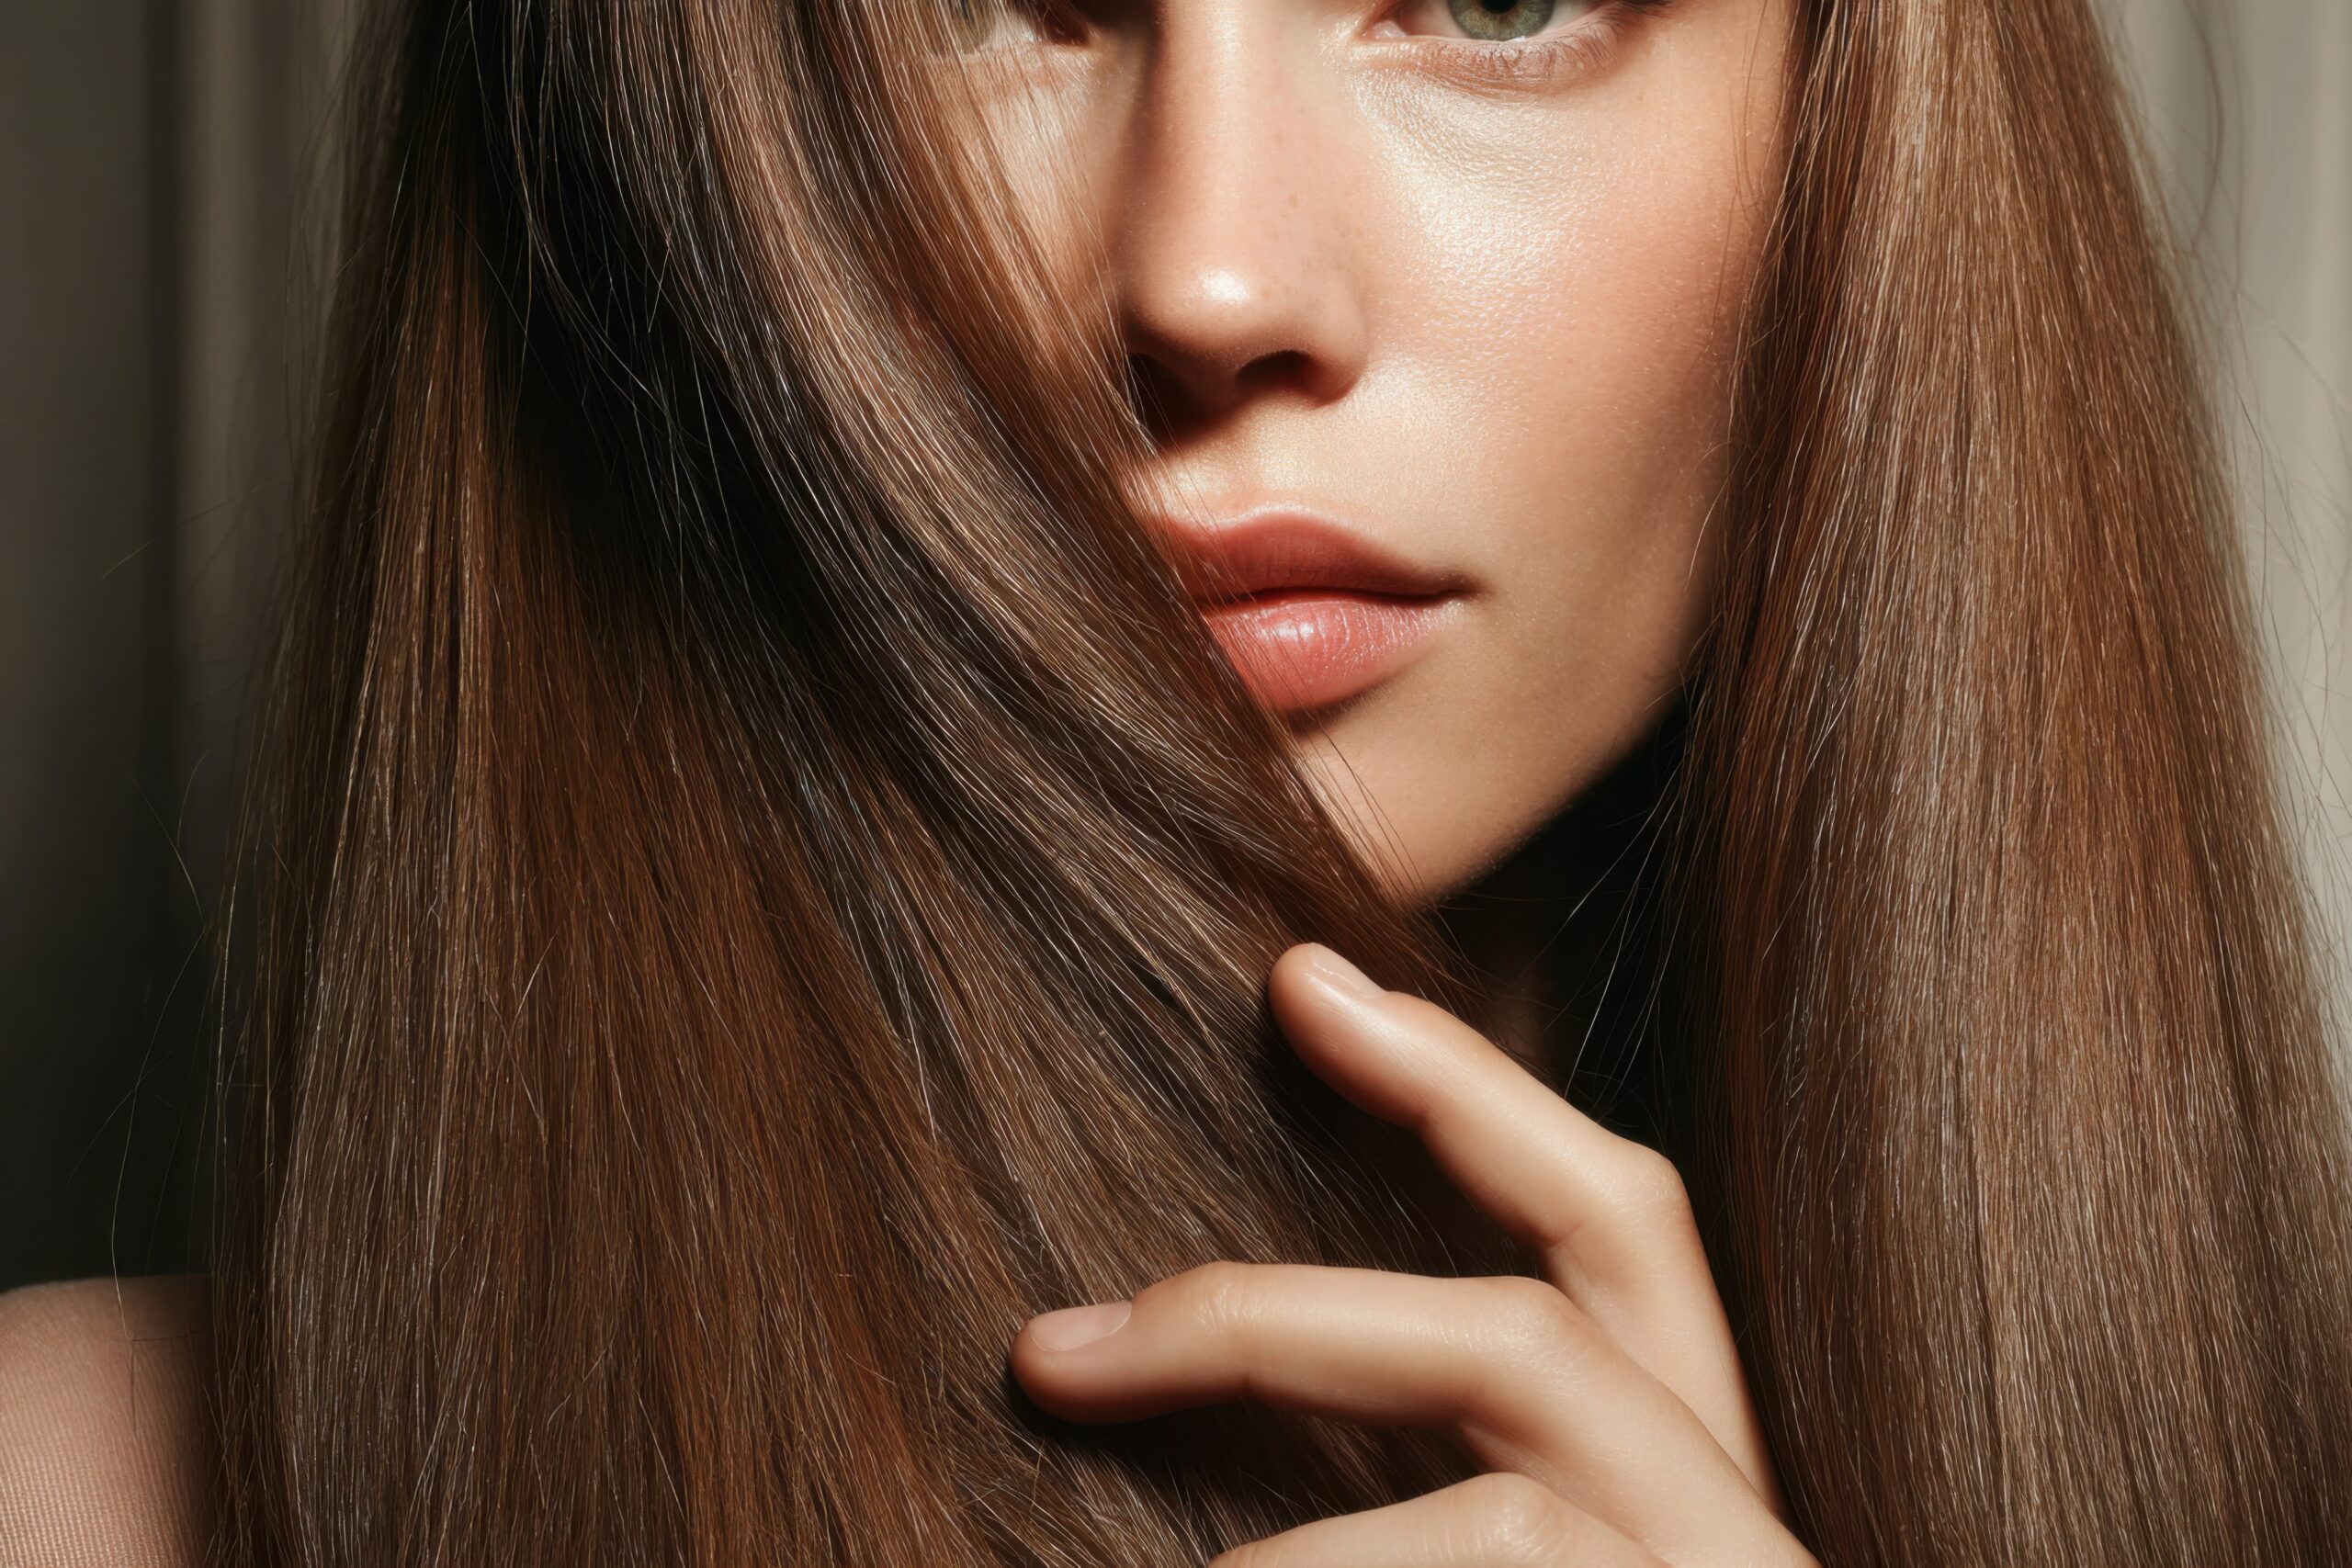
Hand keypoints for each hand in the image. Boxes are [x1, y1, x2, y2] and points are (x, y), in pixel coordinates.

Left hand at [1010, 942, 1813, 1566]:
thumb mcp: (1569, 1537)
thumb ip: (1457, 1447)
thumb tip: (1181, 1340)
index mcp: (1699, 1450)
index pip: (1619, 1211)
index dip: (1465, 1082)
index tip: (1295, 976)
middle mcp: (1727, 1519)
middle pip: (1519, 1339)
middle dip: (1265, 1320)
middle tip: (1044, 1349)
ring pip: (1453, 1549)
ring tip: (1082, 1529)